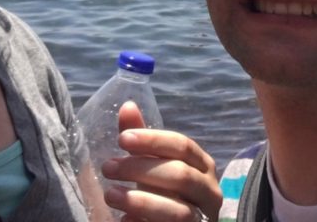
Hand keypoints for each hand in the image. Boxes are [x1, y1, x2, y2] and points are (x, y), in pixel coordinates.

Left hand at [101, 101, 220, 221]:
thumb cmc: (166, 193)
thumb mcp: (154, 165)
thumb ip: (143, 141)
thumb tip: (127, 106)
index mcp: (203, 165)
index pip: (183, 146)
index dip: (153, 140)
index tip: (122, 139)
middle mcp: (209, 192)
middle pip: (180, 175)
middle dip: (140, 169)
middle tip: (107, 168)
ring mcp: (203, 219)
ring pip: (178, 211)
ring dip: (140, 201)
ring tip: (110, 194)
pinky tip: (124, 220)